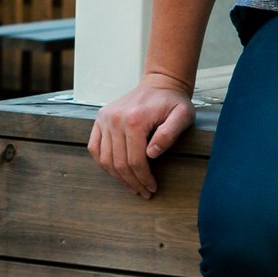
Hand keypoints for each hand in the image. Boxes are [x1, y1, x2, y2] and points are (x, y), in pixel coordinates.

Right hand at [89, 71, 195, 196]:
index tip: (152, 188)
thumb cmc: (173, 102)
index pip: (135, 160)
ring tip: (132, 186)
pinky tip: (115, 172)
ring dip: (117, 177)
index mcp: (134, 119)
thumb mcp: (183, 115)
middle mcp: (115, 119)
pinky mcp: (100, 118)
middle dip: (132, 182)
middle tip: (143, 192)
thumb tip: (152, 153)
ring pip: (105, 159)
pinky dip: (102, 163)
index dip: (143, 178)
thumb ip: (170, 133)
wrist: (160, 84)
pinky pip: (94, 147)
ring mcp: (105, 118)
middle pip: (119, 163)